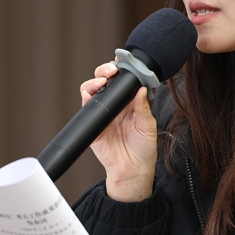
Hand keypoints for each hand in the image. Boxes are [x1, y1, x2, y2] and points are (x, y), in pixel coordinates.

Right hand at [79, 62, 156, 200]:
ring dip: (95, 81)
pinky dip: (86, 98)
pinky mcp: (93, 123)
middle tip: (112, 70)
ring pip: (93, 90)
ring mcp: (103, 113)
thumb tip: (140, 89)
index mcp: (131, 102)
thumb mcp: (148, 126)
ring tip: (102, 81)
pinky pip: (87, 107)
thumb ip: (143, 107)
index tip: (123, 63)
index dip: (122, 69)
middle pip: (106, 80)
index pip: (124, 80)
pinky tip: (90, 94)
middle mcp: (116, 105)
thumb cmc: (143, 149)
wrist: (132, 171)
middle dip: (106, 70)